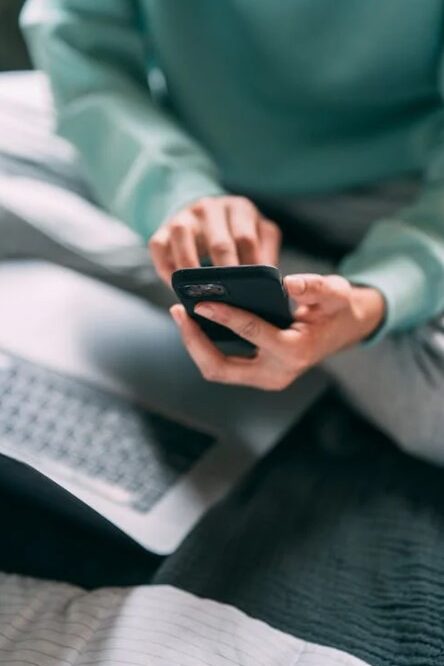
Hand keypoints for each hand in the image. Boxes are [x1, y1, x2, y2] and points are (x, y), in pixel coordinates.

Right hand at [149, 195, 280, 283]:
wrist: (204, 215)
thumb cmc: (236, 232)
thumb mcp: (258, 235)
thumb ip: (266, 254)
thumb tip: (272, 284)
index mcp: (239, 208)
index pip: (246, 239)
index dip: (249, 268)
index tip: (251, 292)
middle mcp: (210, 207)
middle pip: (219, 242)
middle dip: (224, 275)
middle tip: (229, 301)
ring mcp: (184, 215)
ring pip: (182, 236)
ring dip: (190, 268)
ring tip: (198, 294)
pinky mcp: (162, 227)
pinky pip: (158, 245)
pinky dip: (165, 267)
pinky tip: (175, 286)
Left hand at [170, 274, 384, 389]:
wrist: (343, 329)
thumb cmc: (336, 309)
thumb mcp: (336, 292)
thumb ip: (316, 287)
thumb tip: (289, 283)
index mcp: (294, 352)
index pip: (251, 332)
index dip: (224, 316)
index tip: (200, 302)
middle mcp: (276, 373)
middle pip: (221, 367)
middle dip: (194, 341)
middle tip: (177, 311)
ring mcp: (265, 378)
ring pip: (217, 370)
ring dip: (195, 345)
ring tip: (181, 314)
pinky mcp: (256, 374)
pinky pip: (222, 365)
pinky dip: (205, 346)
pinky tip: (195, 321)